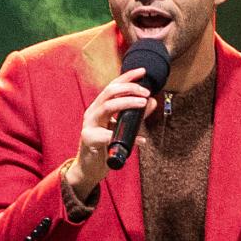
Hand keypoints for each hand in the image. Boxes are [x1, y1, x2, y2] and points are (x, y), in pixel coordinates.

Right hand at [64, 66, 156, 202]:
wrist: (89, 168)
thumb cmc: (105, 147)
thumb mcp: (122, 129)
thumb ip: (136, 116)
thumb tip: (152, 102)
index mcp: (99, 107)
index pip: (113, 86)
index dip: (127, 77)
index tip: (142, 71)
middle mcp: (93, 112)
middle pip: (109, 92)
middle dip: (129, 89)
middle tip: (146, 93)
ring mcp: (89, 125)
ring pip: (107, 107)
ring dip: (127, 103)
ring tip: (143, 104)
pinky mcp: (89, 140)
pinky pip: (108, 136)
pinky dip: (127, 137)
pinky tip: (140, 140)